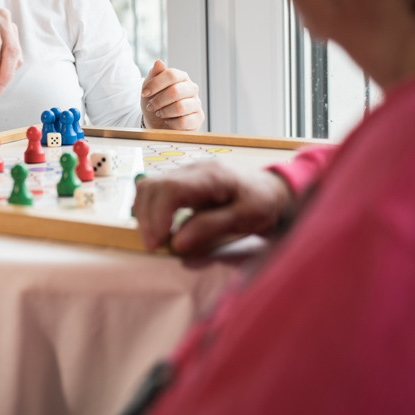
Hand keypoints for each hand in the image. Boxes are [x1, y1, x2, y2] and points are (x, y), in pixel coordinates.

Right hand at [133, 161, 293, 254]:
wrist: (270, 189)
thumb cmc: (262, 204)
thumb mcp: (245, 219)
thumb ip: (211, 227)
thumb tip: (177, 243)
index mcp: (211, 176)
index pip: (170, 189)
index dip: (157, 216)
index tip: (158, 243)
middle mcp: (193, 169)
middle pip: (153, 186)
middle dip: (147, 218)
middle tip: (153, 246)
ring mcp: (184, 172)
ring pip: (148, 186)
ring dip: (144, 214)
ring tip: (155, 239)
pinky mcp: (180, 180)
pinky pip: (153, 190)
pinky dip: (148, 209)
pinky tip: (158, 227)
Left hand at [141, 59, 204, 129]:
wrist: (157, 123)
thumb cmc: (155, 103)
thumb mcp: (149, 89)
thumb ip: (153, 75)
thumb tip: (159, 62)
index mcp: (181, 77)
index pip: (171, 74)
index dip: (156, 83)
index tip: (144, 93)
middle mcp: (191, 88)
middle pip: (175, 91)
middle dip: (158, 101)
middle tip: (151, 106)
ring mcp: (196, 103)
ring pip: (180, 107)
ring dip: (164, 112)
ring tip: (160, 114)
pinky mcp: (198, 118)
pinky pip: (184, 121)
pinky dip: (171, 123)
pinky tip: (168, 122)